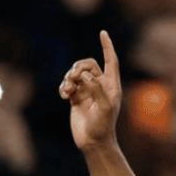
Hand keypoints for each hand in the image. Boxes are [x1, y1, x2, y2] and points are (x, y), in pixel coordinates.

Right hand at [60, 30, 122, 149]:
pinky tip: (64, 96)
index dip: (107, 46)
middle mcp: (100, 86)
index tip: (102, 33)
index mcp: (111, 85)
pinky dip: (64, 87)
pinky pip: (68, 84)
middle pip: (88, 64)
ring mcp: (87, 91)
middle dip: (79, 67)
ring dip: (69, 78)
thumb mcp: (105, 107)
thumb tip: (86, 76)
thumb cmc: (103, 126)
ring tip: (67, 90)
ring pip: (76, 73)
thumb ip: (97, 89)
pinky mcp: (76, 98)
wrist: (93, 142)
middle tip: (74, 77)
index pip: (110, 61)